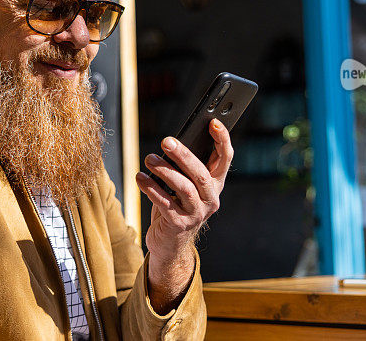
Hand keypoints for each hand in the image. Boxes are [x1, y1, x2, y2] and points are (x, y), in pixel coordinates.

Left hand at [135, 118, 233, 311]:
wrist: (170, 243)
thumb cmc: (176, 205)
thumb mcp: (185, 185)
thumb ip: (184, 167)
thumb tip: (172, 142)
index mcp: (215, 184)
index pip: (225, 158)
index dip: (222, 139)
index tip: (213, 122)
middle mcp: (210, 199)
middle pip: (201, 173)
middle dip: (184, 156)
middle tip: (166, 142)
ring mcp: (196, 213)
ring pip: (184, 188)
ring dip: (164, 171)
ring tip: (149, 159)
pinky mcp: (179, 224)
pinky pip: (164, 203)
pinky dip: (151, 188)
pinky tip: (140, 177)